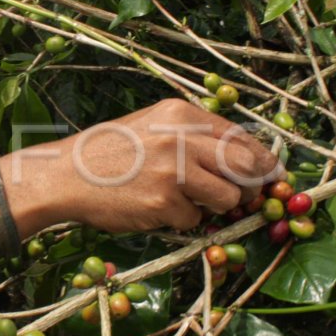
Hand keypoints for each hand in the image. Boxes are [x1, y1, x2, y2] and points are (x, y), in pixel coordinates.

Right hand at [0, 99, 283, 237]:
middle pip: (245, 166)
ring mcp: (174, 171)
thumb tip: (242, 158)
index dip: (260, 160)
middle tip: (245, 198)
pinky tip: (156, 209)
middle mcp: (181, 137)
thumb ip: (193, 135)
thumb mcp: (151, 126)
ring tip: (186, 202)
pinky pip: (195, 220)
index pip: (240, 137)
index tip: (269, 174)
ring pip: (228, 198)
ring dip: (215, 207)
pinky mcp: (164, 203)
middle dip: (251, 186)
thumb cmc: (109, 152)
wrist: (65, 175)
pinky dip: (182, 221)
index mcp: (181, 113)